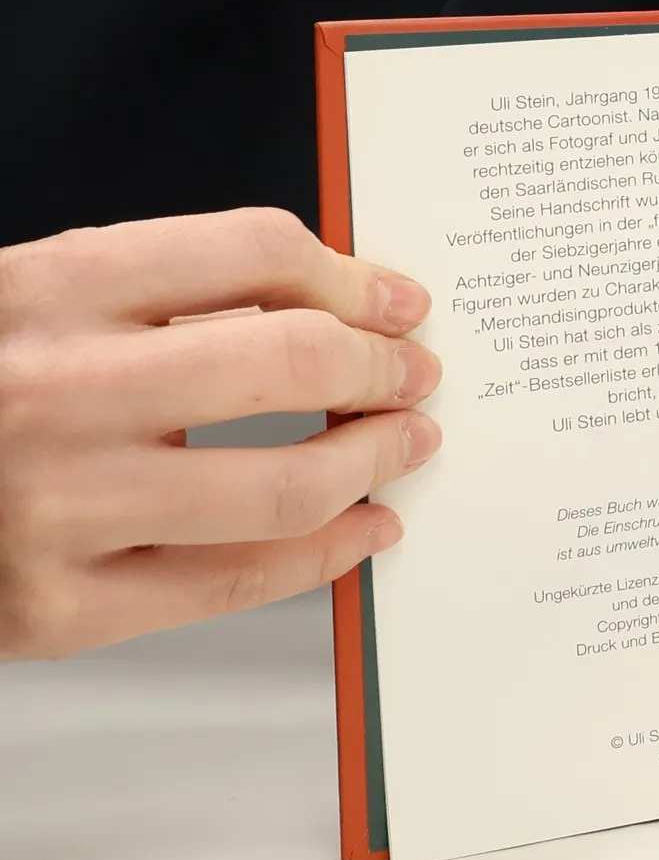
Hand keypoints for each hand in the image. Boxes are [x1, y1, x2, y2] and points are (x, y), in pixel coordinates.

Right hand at [0, 210, 442, 660]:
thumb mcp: (40, 300)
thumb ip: (170, 293)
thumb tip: (340, 301)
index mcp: (47, 288)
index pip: (253, 250)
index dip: (354, 276)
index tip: (399, 302)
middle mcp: (52, 391)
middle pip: (288, 358)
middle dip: (382, 369)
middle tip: (417, 376)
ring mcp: (55, 508)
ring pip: (282, 485)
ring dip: (374, 462)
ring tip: (405, 447)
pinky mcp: (56, 609)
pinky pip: (234, 584)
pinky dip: (325, 556)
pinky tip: (363, 528)